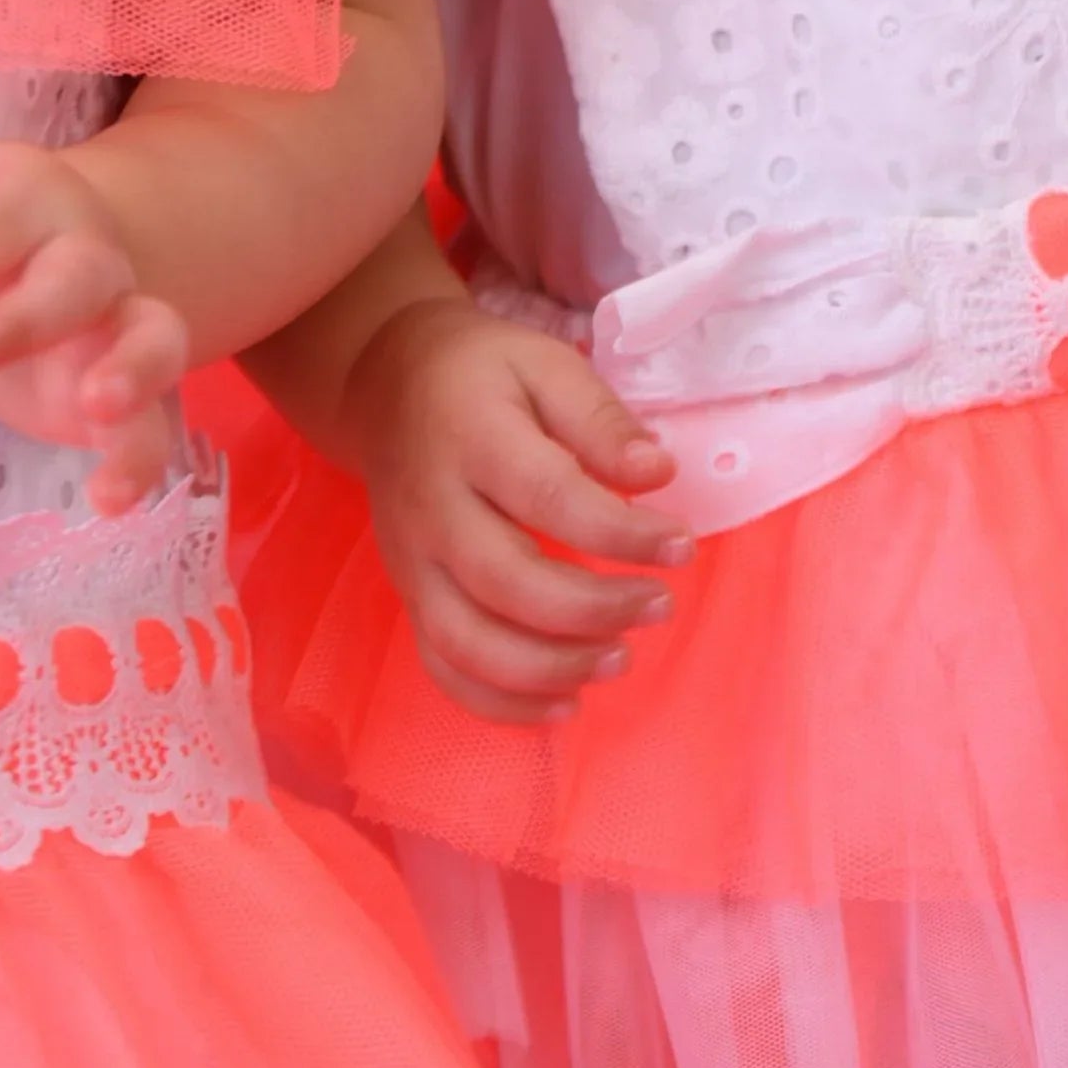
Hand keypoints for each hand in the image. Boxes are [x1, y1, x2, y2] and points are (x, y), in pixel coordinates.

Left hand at [0, 143, 187, 514]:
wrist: (82, 242)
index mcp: (30, 198)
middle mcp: (89, 254)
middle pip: (71, 279)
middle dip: (15, 321)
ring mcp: (122, 320)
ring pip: (152, 335)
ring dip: (130, 369)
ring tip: (96, 406)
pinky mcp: (136, 389)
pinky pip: (157, 422)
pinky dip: (140, 459)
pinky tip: (111, 500)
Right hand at [351, 297, 691, 726]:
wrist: (385, 385)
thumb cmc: (482, 374)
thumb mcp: (545, 363)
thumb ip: (600, 419)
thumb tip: (658, 474)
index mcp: (471, 438)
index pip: (549, 498)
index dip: (621, 533)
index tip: (682, 545)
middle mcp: (432, 510)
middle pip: (507, 583)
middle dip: (594, 609)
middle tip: (660, 605)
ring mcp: (411, 563)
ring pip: (469, 642)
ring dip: (551, 667)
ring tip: (622, 658)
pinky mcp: (408, 597)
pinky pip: (443, 667)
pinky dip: (501, 704)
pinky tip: (566, 703)